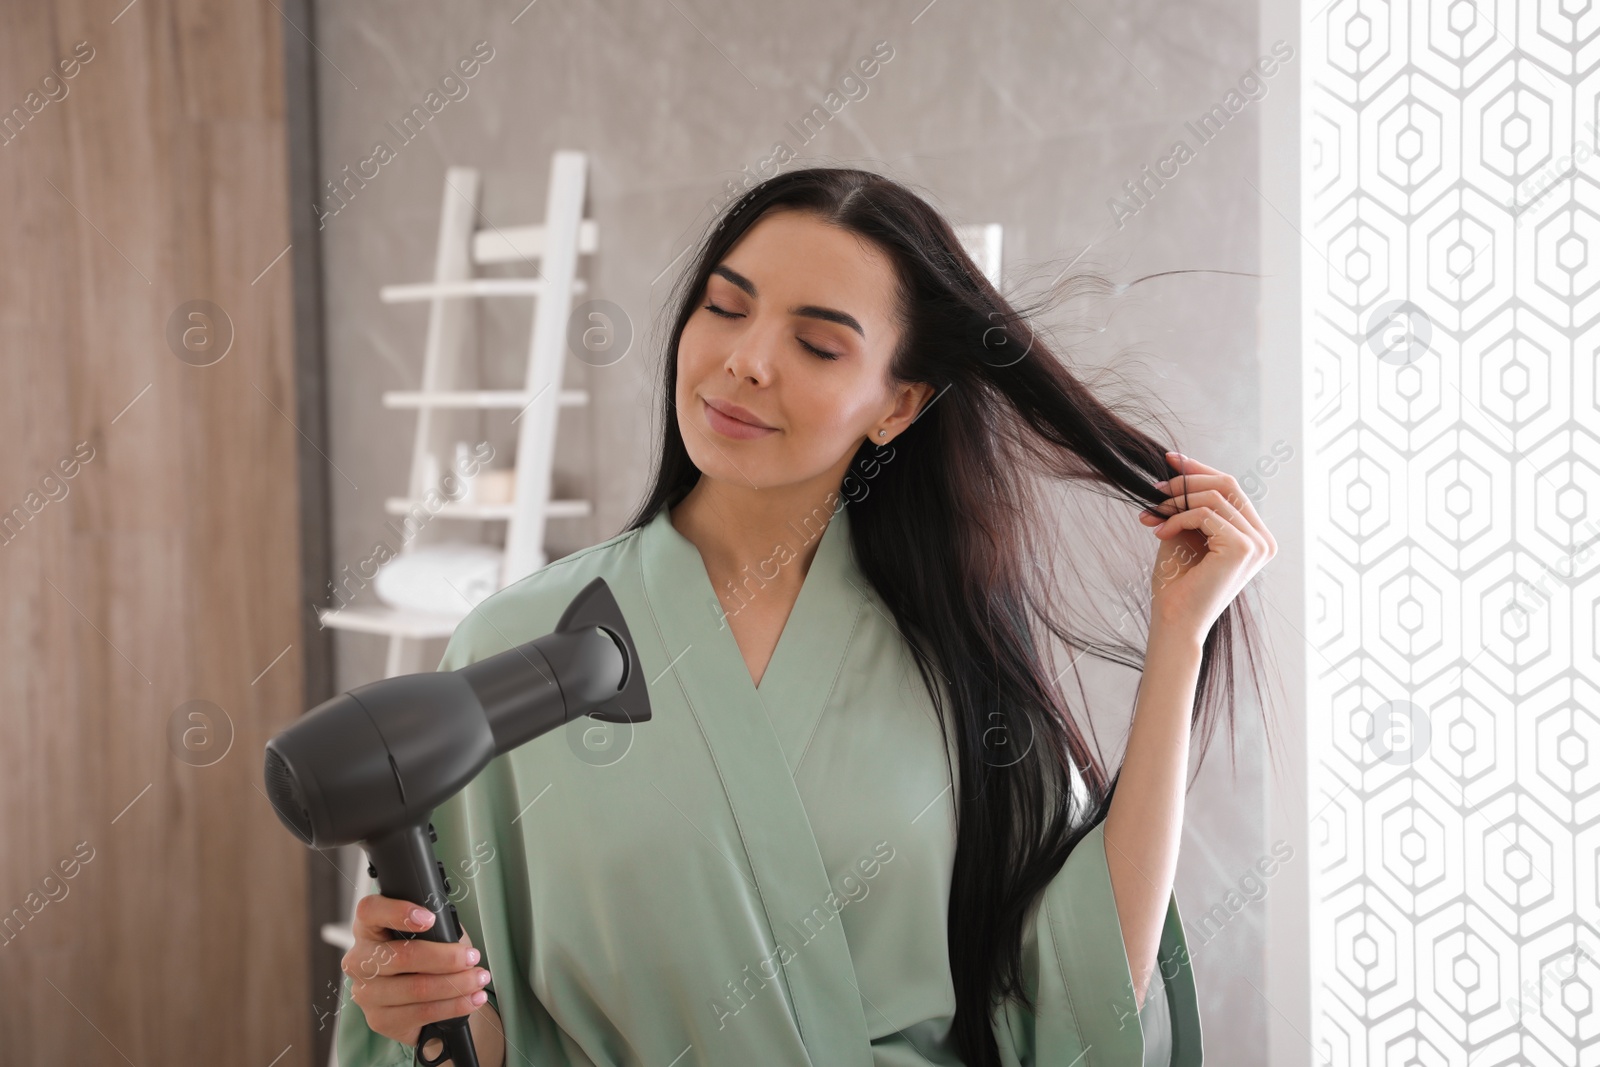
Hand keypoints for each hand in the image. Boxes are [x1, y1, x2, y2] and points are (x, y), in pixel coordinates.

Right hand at [342, 893, 492, 1052]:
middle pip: (402, 956)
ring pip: (417, 988)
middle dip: (446, 957)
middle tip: (472, 956)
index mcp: (368, 928)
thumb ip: (435, 927)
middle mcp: (359, 960)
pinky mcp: (380, 1020)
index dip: (398, 912)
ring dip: (457, 984)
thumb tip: (455, 938)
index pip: (370, 911)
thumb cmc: (425, 954)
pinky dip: (455, 1005)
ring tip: (479, 978)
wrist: (418, 995)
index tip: (430, 918)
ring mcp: (366, 993)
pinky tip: (471, 998)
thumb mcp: (430, 932)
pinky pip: (423, 1012)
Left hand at [1136, 450, 1276, 640]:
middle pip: (1228, 484)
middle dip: (1187, 480)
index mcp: (1255, 537)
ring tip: (1151, 516)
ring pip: (1214, 497)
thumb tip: (1181, 470)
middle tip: (1154, 488)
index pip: (1232, 488)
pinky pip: (1204, 514)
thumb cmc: (1177, 583)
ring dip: (1176, 502)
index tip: (1169, 460)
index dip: (1200, 469)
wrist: (1174, 621)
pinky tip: (1160, 534)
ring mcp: (1257, 544)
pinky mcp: (1243, 548)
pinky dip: (1177, 518)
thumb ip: (1193, 506)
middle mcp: (1263, 540)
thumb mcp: (1186, 534)